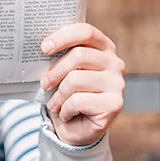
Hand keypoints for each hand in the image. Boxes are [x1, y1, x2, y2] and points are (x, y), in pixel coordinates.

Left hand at [41, 23, 124, 146]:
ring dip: (58, 95)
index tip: (44, 48)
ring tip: (55, 103)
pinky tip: (66, 114)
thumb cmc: (66, 94)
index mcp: (103, 47)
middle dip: (55, 71)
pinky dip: (65, 109)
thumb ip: (58, 56)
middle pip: (79, 55)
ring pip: (75, 79)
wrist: (75, 129)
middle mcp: (115, 63)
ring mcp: (117, 83)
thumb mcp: (61, 72)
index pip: (86, 31)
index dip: (63, 37)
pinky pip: (78, 100)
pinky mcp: (114, 104)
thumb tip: (42, 47)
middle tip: (44, 83)